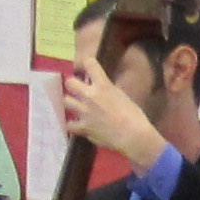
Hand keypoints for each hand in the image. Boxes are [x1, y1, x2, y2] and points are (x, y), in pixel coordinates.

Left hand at [53, 55, 165, 173]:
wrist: (132, 135)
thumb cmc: (134, 115)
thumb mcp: (122, 96)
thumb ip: (108, 91)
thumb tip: (103, 91)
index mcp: (103, 85)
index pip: (90, 64)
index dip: (88, 63)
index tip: (88, 66)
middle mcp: (90, 96)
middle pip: (70, 83)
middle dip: (72, 84)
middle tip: (77, 89)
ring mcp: (84, 112)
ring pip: (65, 101)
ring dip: (70, 102)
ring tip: (75, 106)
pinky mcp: (82, 127)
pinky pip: (69, 124)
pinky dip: (72, 125)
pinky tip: (76, 125)